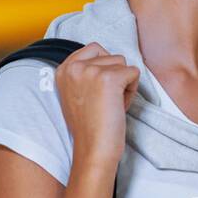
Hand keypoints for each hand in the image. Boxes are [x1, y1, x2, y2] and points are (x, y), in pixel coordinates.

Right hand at [55, 41, 140, 168]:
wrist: (93, 149)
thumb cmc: (90, 126)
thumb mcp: (77, 93)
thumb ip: (84, 74)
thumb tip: (108, 58)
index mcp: (63, 69)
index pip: (94, 48)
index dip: (105, 68)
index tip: (99, 92)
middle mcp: (74, 66)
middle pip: (111, 55)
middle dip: (115, 76)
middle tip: (105, 101)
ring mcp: (90, 71)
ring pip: (124, 63)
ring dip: (124, 84)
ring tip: (111, 105)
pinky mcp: (108, 78)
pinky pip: (134, 73)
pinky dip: (132, 91)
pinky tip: (119, 107)